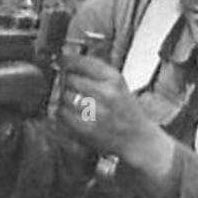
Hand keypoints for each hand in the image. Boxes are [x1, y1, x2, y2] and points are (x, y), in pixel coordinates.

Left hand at [56, 54, 169, 175]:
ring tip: (72, 100)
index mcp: (114, 78)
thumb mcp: (117, 83)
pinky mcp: (88, 129)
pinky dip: (62, 113)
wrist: (136, 137)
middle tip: (68, 84)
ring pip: (65, 96)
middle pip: (71, 79)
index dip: (68, 60)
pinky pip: (63, 115)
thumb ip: (94, 71)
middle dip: (66, 81)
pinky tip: (70, 112)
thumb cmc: (125, 109)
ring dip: (64, 97)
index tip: (62, 61)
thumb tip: (66, 61)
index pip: (83, 62)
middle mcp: (107, 93)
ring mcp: (97, 112)